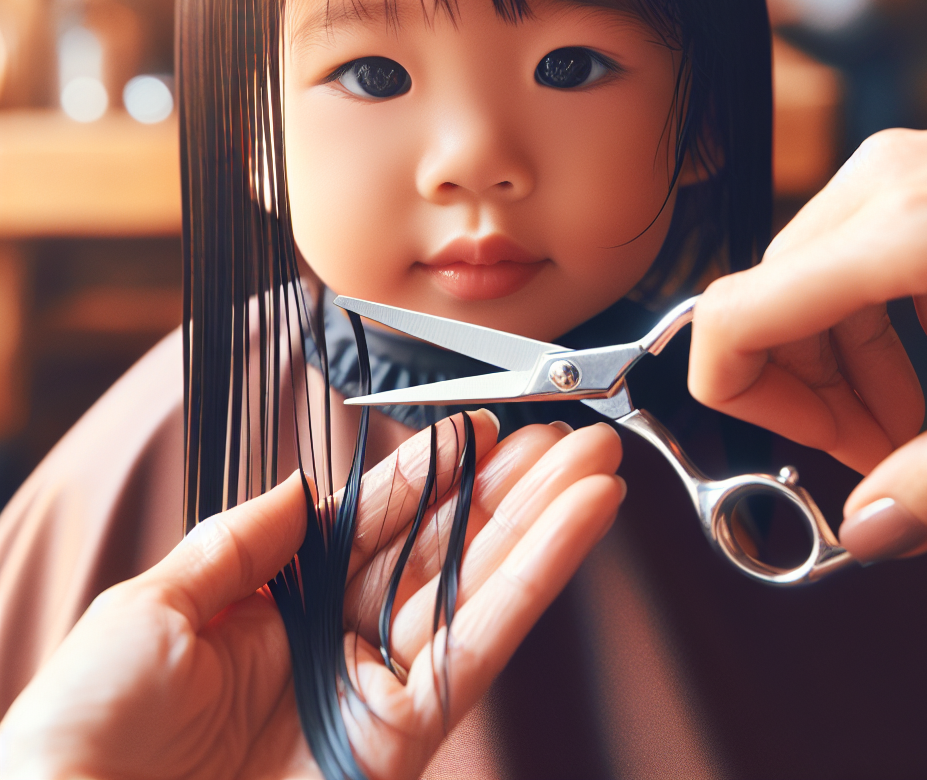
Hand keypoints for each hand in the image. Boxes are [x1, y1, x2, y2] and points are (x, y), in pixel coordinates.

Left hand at [0, 411, 623, 779]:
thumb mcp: (154, 606)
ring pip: (478, 587)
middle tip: (570, 436)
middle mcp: (336, 641)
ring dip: (545, 523)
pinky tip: (578, 525)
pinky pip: (480, 644)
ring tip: (598, 465)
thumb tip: (301, 484)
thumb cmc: (85, 733)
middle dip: (510, 491)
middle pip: (443, 549)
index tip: (480, 429)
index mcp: (278, 603)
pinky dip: (536, 581)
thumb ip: (242, 539)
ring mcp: (375, 689)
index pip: (375, 521)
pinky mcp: (403, 739)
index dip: (430, 473)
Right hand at [688, 121, 926, 562]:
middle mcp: (890, 182)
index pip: (736, 311)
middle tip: (876, 455)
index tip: (807, 451)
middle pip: (773, 297)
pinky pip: (869, 252)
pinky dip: (893, 321)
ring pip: (815, 274)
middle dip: (806, 390)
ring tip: (917, 420)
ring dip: (848, 360)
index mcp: (906, 228)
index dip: (740, 396)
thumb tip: (868, 528)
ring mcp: (916, 167)